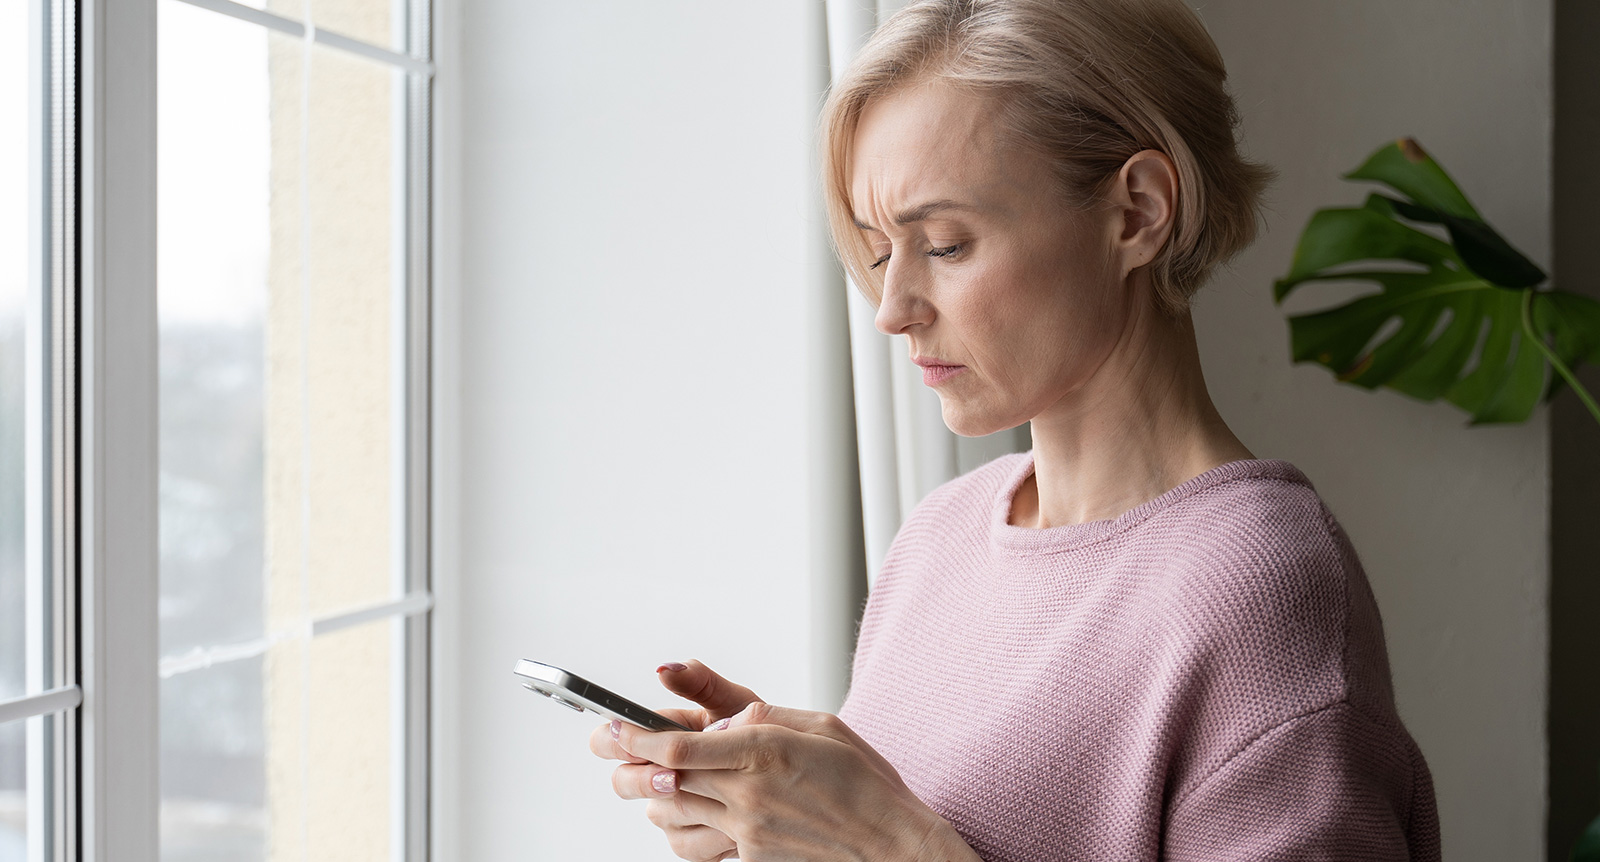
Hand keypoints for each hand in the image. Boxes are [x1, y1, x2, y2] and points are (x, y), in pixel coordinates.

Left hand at [590, 662, 977, 861]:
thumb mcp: (822, 725)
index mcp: (764, 750)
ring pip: (670, 814)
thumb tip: (725, 714)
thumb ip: (765, 714)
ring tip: (646, 779)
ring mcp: (747, 832)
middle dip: (625, 763)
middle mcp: (748, 794)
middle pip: (661, 780)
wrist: (893, 847)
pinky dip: (678, 828)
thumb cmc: (866, 784)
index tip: (610, 724)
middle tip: (609, 749)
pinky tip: (681, 814)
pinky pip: (696, 845)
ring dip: (650, 796)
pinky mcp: (750, 859)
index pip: (678, 743)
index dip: (634, 733)